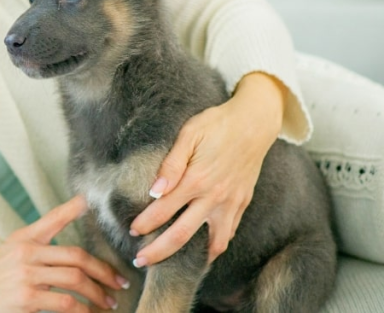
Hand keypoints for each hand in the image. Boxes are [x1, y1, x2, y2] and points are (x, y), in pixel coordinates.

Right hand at [0, 196, 127, 312]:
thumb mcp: (9, 252)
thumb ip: (36, 242)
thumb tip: (67, 241)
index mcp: (22, 239)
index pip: (52, 220)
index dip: (71, 210)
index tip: (89, 201)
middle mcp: (25, 252)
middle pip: (76, 257)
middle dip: (103, 271)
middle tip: (119, 282)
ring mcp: (26, 275)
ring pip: (75, 280)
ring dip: (98, 293)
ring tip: (109, 303)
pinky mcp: (26, 298)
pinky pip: (65, 303)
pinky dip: (82, 310)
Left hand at [129, 72, 285, 266]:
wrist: (255, 122)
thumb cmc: (216, 124)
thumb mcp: (189, 134)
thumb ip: (170, 165)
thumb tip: (154, 192)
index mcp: (196, 179)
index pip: (163, 210)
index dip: (145, 224)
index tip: (132, 231)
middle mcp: (214, 197)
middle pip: (182, 235)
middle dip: (158, 251)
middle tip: (140, 261)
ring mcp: (231, 203)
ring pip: (212, 242)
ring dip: (192, 257)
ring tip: (174, 265)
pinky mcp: (243, 203)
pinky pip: (229, 233)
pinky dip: (216, 246)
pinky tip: (203, 250)